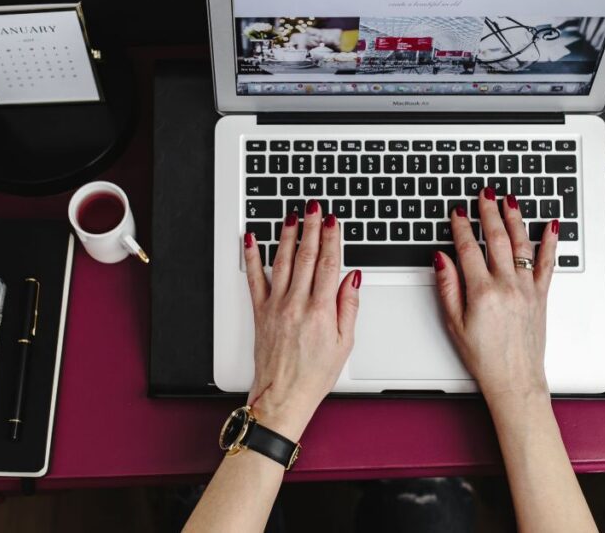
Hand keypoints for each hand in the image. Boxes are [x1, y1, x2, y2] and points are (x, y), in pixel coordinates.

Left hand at [242, 199, 360, 441]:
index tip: (333, 220)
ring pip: (282, 262)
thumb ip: (349, 306)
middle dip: (311, 228)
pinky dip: (252, 256)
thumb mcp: (345, 344)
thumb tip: (352, 278)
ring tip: (291, 216)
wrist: (282, 396)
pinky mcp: (260, 311)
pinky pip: (255, 278)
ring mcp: (276, 306)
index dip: (332, 238)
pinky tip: (252, 239)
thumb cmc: (314, 375)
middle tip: (313, 207)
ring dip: (287, 235)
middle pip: (306, 256)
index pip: (329, 264)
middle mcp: (297, 304)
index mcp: (321, 311)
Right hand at [434, 188, 558, 401]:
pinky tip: (551, 225)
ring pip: (522, 244)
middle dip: (489, 212)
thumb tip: (442, 258)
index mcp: (482, 292)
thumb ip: (448, 286)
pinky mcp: (542, 295)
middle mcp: (507, 286)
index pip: (469, 248)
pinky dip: (551, 242)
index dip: (461, 226)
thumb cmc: (484, 357)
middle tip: (484, 194)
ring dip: (515, 218)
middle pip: (497, 239)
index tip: (457, 212)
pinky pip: (548, 263)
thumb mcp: (454, 323)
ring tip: (509, 200)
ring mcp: (528, 289)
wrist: (515, 379)